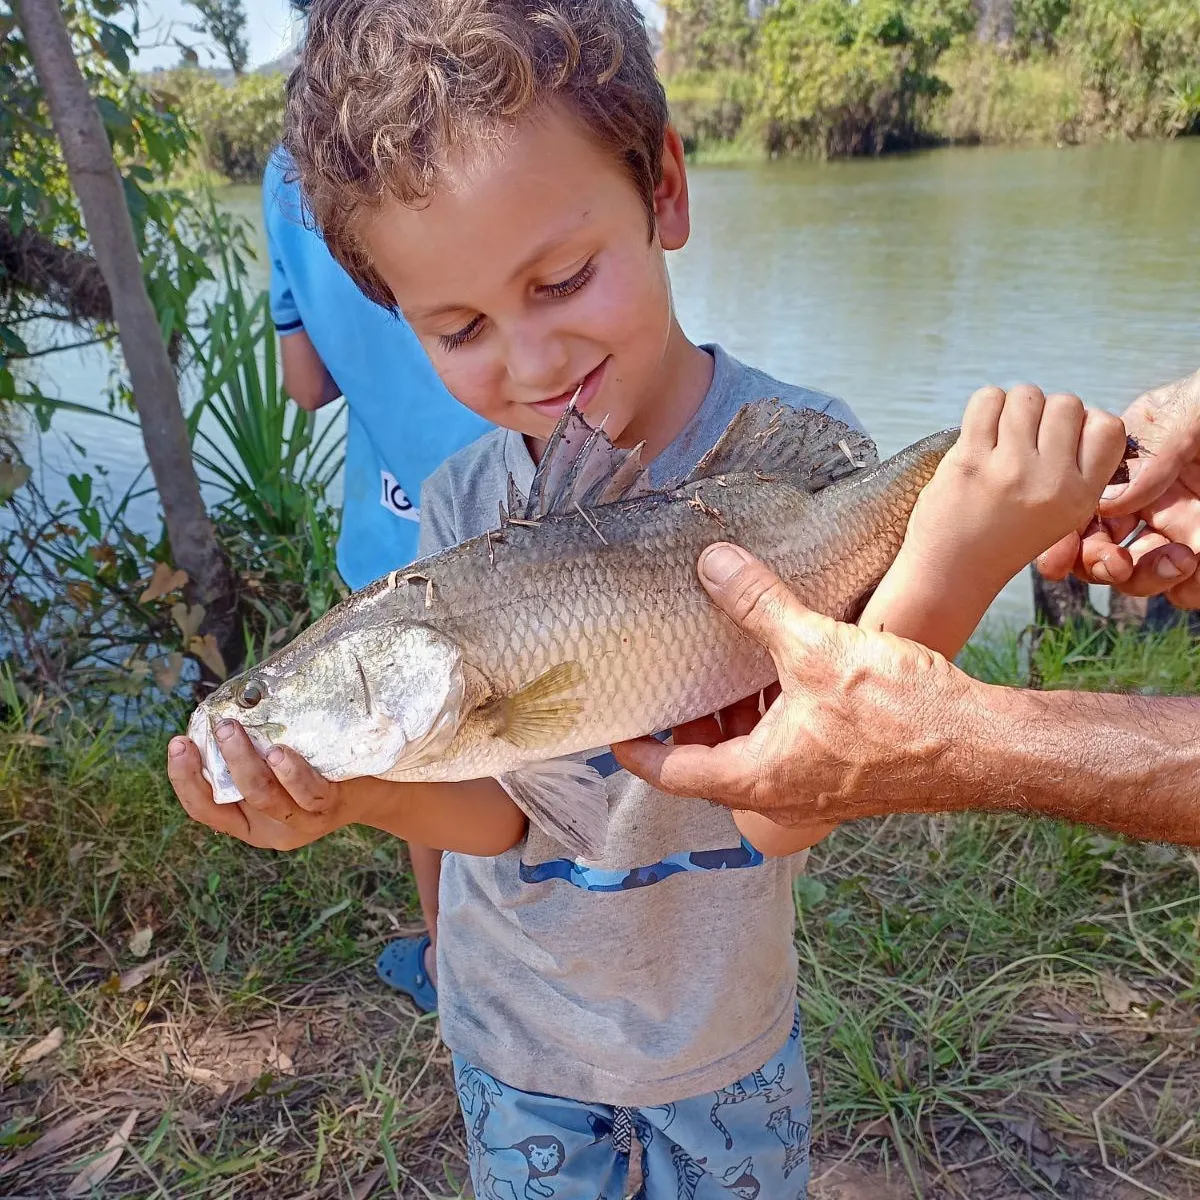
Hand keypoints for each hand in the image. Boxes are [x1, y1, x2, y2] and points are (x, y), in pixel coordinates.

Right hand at [168, 720, 353, 850]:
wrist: (373, 792)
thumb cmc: (317, 771)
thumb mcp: (279, 770)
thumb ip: (253, 752)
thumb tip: (228, 703)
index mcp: (248, 821)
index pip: (204, 808)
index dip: (185, 779)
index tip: (178, 743)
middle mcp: (270, 828)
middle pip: (228, 803)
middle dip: (215, 764)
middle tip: (216, 727)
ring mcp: (301, 821)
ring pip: (265, 797)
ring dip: (245, 763)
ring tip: (233, 731)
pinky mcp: (329, 808)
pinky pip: (308, 794)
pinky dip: (291, 773)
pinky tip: (279, 752)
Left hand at [614, 543, 971, 824]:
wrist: (983, 748)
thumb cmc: (902, 715)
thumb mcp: (815, 648)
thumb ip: (757, 605)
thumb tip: (712, 565)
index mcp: (756, 779)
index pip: (670, 773)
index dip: (636, 750)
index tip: (613, 728)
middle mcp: (779, 795)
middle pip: (709, 763)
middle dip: (689, 722)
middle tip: (671, 679)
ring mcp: (814, 790)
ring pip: (752, 755)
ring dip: (735, 715)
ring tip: (722, 664)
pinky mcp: (845, 776)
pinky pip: (789, 748)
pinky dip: (773, 716)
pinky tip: (784, 671)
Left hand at [904, 384, 1127, 602]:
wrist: (950, 572)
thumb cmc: (1000, 540)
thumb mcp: (1060, 516)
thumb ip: (1074, 470)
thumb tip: (1074, 415)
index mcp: (1081, 496)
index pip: (1108, 427)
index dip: (1084, 422)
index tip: (1059, 439)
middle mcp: (1051, 481)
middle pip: (1066, 403)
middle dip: (1044, 412)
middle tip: (1022, 439)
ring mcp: (1011, 469)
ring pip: (1027, 396)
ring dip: (1012, 407)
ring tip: (999, 435)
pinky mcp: (971, 460)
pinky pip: (987, 400)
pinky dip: (984, 406)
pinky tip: (979, 431)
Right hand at [1037, 367, 1199, 606]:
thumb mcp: (1195, 408)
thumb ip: (1155, 450)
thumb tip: (1109, 500)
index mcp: (1134, 463)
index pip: (1079, 505)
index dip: (1062, 535)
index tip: (1058, 560)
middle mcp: (1151, 501)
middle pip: (1097, 548)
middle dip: (1096, 563)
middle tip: (1115, 564)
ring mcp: (1182, 530)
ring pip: (1135, 576)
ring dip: (1143, 579)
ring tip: (1181, 560)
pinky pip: (1185, 591)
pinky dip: (1186, 590)